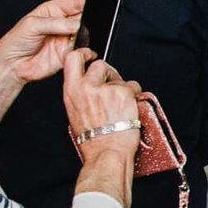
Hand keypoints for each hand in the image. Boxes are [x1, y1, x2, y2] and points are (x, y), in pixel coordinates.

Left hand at [0, 0, 86, 126]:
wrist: (12, 65)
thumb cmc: (16, 41)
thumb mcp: (33, 25)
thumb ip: (57, 23)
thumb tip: (77, 24)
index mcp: (54, 11)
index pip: (76, 3)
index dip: (86, 4)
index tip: (92, 8)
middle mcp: (63, 24)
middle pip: (84, 19)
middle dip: (87, 22)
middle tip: (80, 28)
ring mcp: (66, 40)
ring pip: (86, 36)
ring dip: (85, 38)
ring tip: (72, 40)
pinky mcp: (68, 54)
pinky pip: (82, 52)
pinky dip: (82, 52)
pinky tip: (74, 51)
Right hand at [64, 50, 142, 204]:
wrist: (107, 153)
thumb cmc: (93, 140)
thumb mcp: (76, 114)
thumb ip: (81, 95)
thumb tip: (92, 86)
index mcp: (71, 91)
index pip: (72, 59)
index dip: (83, 53)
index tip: (90, 55)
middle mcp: (86, 87)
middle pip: (99, 64)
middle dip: (109, 72)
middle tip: (113, 85)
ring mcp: (105, 89)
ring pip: (119, 77)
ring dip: (123, 86)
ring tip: (121, 105)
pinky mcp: (123, 92)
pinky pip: (133, 86)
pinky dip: (135, 95)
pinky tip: (130, 109)